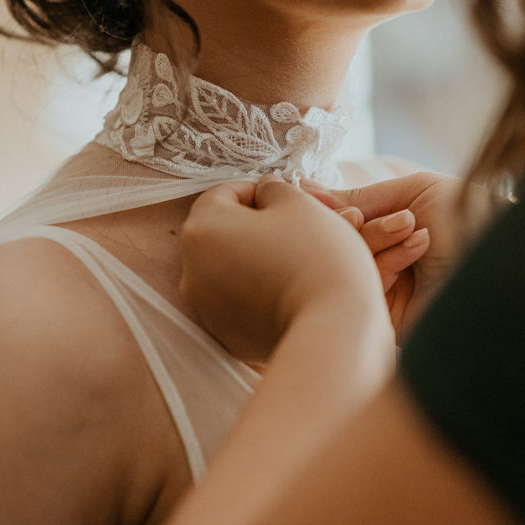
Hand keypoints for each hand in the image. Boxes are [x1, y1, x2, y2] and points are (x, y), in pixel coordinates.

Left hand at [179, 178, 387, 364]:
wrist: (333, 328)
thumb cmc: (317, 256)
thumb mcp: (299, 204)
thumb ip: (274, 188)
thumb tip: (265, 190)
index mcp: (202, 228)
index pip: (224, 193)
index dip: (259, 190)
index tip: (288, 200)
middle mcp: (191, 269)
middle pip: (222, 232)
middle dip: (255, 226)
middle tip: (296, 230)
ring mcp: (205, 307)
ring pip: (228, 268)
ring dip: (255, 258)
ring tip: (295, 262)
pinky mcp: (225, 335)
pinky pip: (237, 302)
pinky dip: (257, 292)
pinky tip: (289, 292)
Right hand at [304, 172, 493, 323]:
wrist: (510, 255)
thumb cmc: (472, 217)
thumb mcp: (413, 192)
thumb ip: (360, 196)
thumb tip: (302, 191)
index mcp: (387, 235)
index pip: (337, 226)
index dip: (330, 213)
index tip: (325, 203)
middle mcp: (382, 265)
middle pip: (334, 250)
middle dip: (349, 228)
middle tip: (366, 218)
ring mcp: (384, 297)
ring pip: (344, 272)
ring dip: (375, 244)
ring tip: (414, 232)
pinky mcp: (388, 326)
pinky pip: (360, 296)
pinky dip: (382, 268)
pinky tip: (417, 251)